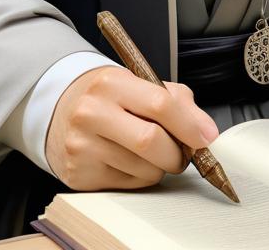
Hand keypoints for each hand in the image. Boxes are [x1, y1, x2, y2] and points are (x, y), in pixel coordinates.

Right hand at [45, 65, 219, 190]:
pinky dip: (140, 177)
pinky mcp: (79, 175)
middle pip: (151, 142)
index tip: (206, 137)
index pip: (160, 104)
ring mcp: (82, 146)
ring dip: (159, 167)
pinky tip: (130, 161)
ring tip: (150, 152)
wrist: (62, 110)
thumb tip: (206, 131)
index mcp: (111, 83)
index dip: (189, 124)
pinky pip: (128, 185)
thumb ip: (176, 101)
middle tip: (182, 152)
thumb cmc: (109, 98)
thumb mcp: (139, 84)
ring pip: (143, 169)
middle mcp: (91, 113)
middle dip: (177, 153)